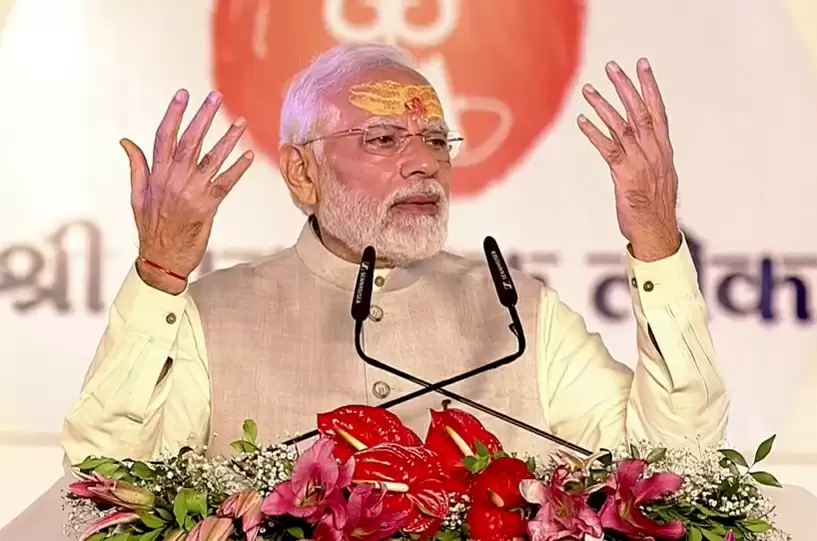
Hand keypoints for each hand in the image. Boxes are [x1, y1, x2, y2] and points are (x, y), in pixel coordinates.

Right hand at [122, 89, 253, 293]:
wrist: (162, 259)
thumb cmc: (150, 227)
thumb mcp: (137, 196)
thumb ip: (136, 167)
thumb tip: (126, 141)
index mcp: (156, 175)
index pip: (164, 136)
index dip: (174, 114)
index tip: (182, 94)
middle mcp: (174, 180)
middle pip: (190, 141)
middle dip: (203, 117)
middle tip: (215, 96)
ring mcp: (191, 193)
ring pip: (212, 159)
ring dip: (228, 139)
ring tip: (240, 121)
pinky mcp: (208, 207)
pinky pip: (225, 183)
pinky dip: (237, 168)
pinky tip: (248, 155)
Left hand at [577, 58, 680, 261]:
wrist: (657, 232)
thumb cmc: (656, 209)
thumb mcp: (661, 177)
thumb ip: (653, 157)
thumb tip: (648, 146)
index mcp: (663, 150)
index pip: (658, 111)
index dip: (650, 87)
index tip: (642, 65)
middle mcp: (654, 152)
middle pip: (639, 111)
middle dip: (625, 87)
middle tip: (612, 67)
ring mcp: (640, 163)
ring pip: (622, 127)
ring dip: (604, 106)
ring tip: (588, 89)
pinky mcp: (625, 176)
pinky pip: (608, 150)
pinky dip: (595, 134)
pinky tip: (582, 121)